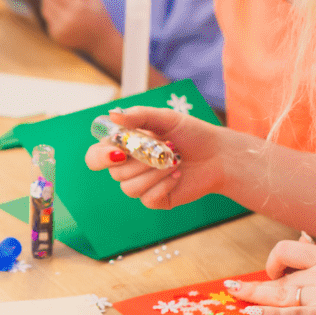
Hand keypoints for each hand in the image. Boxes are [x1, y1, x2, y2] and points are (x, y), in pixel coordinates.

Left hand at [40, 0, 114, 53]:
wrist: (101, 41)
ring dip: (46, 3)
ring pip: (45, 10)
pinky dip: (49, 14)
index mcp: (77, 5)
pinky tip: (55, 11)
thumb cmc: (99, 18)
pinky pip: (48, 21)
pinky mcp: (56, 35)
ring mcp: (60, 27)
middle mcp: (67, 17)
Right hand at [84, 106, 227, 208]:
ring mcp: (142, 185)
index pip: (96, 157)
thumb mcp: (166, 118)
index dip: (101, 157)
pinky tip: (177, 175)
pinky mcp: (156, 199)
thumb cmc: (192, 134)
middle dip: (141, 161)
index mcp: (125, 146)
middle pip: (115, 173)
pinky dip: (164, 185)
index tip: (119, 151)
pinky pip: (147, 199)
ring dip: (154, 173)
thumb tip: (112, 114)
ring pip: (129, 188)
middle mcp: (129, 167)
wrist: (219, 155)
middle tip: (164, 148)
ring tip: (175, 161)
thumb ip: (138, 115)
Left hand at [228, 241, 315, 314]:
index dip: (275, 260)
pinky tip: (254, 312)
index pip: (290, 250)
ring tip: (235, 297)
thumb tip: (304, 243)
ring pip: (282, 293)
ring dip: (254, 295)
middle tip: (232, 287)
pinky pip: (294, 314)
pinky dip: (271, 314)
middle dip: (254, 282)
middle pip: (280, 274)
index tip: (272, 271)